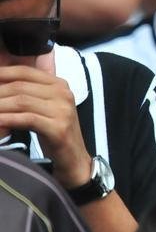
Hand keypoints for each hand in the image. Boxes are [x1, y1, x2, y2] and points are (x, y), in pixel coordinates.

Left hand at [0, 62, 93, 188]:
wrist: (74, 159)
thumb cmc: (54, 134)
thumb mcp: (44, 109)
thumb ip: (29, 95)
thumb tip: (2, 88)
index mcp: (59, 85)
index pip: (25, 72)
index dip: (2, 74)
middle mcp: (63, 93)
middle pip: (20, 86)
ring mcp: (62, 110)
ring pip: (21, 101)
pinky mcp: (58, 127)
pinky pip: (27, 119)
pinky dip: (7, 120)